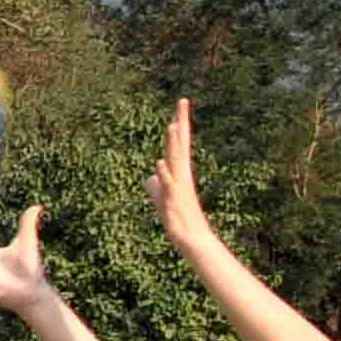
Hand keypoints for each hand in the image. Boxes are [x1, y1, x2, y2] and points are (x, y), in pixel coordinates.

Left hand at [147, 97, 217, 253]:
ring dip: (173, 144)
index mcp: (179, 172)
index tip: (181, 102)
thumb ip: (155, 186)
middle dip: (180, 123)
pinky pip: (169, 186)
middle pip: (180, 145)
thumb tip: (149, 178)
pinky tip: (159, 163)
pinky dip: (164, 175)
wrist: (192, 239)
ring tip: (170, 126)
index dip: (180, 123)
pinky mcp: (173, 202)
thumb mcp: (162, 199)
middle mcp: (182, 175)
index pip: (179, 143)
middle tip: (182, 101)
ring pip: (175, 162)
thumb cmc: (178, 219)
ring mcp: (178, 188)